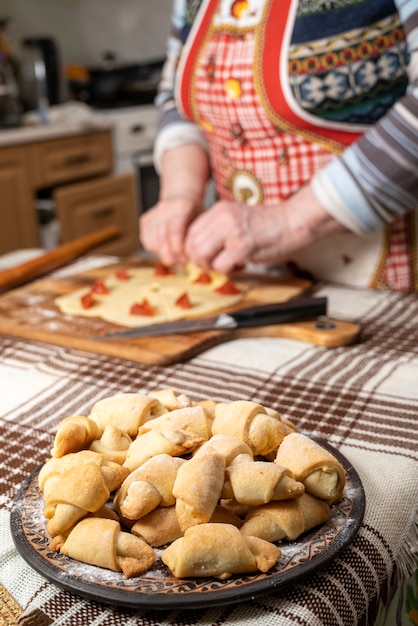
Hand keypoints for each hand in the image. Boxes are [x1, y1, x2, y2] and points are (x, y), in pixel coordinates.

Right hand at [139, 196, 202, 265]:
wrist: (180, 195)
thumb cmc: (194, 211)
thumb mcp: (202, 221)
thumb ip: (196, 238)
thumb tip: (193, 258)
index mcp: (182, 206)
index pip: (175, 229)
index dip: (178, 247)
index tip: (184, 260)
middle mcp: (165, 208)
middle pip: (162, 238)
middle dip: (171, 256)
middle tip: (181, 265)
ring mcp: (153, 214)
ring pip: (153, 242)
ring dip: (164, 255)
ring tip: (176, 258)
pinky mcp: (145, 220)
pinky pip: (147, 241)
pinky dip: (156, 249)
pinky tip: (167, 249)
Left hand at [184, 184, 345, 273]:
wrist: (293, 222)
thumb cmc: (269, 224)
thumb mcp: (237, 218)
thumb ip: (218, 230)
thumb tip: (200, 251)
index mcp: (219, 210)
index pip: (190, 233)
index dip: (192, 250)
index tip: (202, 259)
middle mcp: (222, 218)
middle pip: (192, 246)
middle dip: (200, 261)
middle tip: (214, 265)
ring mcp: (231, 232)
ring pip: (202, 256)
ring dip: (212, 267)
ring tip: (228, 265)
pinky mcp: (242, 247)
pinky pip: (221, 266)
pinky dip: (229, 271)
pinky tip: (241, 265)